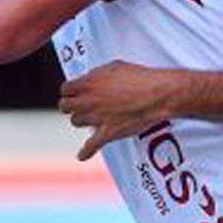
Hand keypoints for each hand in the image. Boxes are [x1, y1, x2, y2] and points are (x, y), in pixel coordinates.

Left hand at [58, 61, 184, 160]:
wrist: (157, 94)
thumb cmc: (139, 77)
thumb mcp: (114, 67)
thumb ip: (97, 74)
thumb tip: (90, 79)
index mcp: (88, 83)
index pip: (65, 89)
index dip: (70, 91)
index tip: (74, 93)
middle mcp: (88, 101)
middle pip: (65, 107)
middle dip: (71, 106)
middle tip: (78, 106)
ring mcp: (97, 118)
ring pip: (76, 122)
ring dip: (81, 121)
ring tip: (88, 120)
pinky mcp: (108, 132)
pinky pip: (91, 146)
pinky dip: (86, 152)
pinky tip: (82, 155)